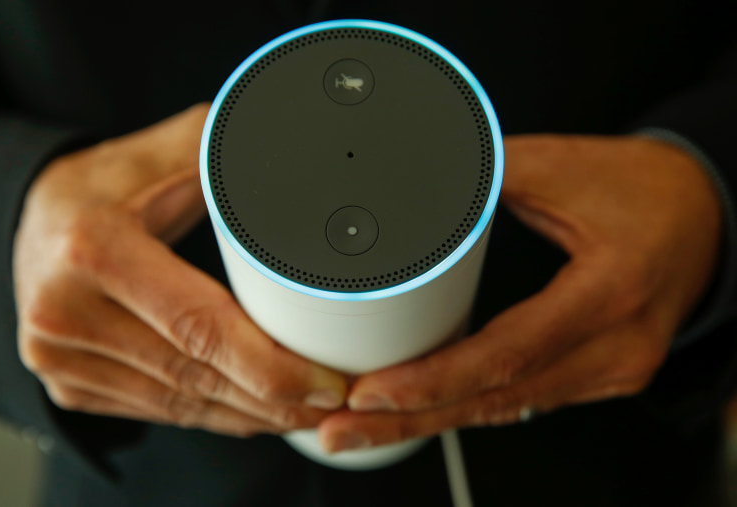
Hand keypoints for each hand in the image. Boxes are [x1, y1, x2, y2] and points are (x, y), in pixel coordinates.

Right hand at [14, 104, 346, 436]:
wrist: (26, 222)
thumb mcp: (154, 156)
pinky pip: (156, 411)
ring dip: (249, 415)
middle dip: (275, 400)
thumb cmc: (100, 187)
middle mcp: (65, 311)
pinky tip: (251, 412)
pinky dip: (211, 414)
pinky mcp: (66, 383)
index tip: (328, 382)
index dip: (272, 367)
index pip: (201, 327)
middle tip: (332, 403)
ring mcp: (60, 357)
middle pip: (196, 375)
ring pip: (180, 404)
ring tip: (304, 413)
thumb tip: (295, 150)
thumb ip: (221, 153)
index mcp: (94, 248)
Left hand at [316, 134, 721, 451]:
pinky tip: (425, 411)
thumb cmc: (644, 189)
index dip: (435, 379)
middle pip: (499, 400)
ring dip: (433, 419)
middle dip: (412, 419)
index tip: (372, 391)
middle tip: (344, 430)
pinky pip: (527, 401)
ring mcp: (613, 371)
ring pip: (509, 409)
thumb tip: (412, 177)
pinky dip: (471, 406)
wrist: (707, 215)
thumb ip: (485, 173)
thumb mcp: (566, 168)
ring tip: (365, 426)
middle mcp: (617, 348)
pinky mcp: (602, 374)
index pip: (509, 354)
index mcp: (610, 292)